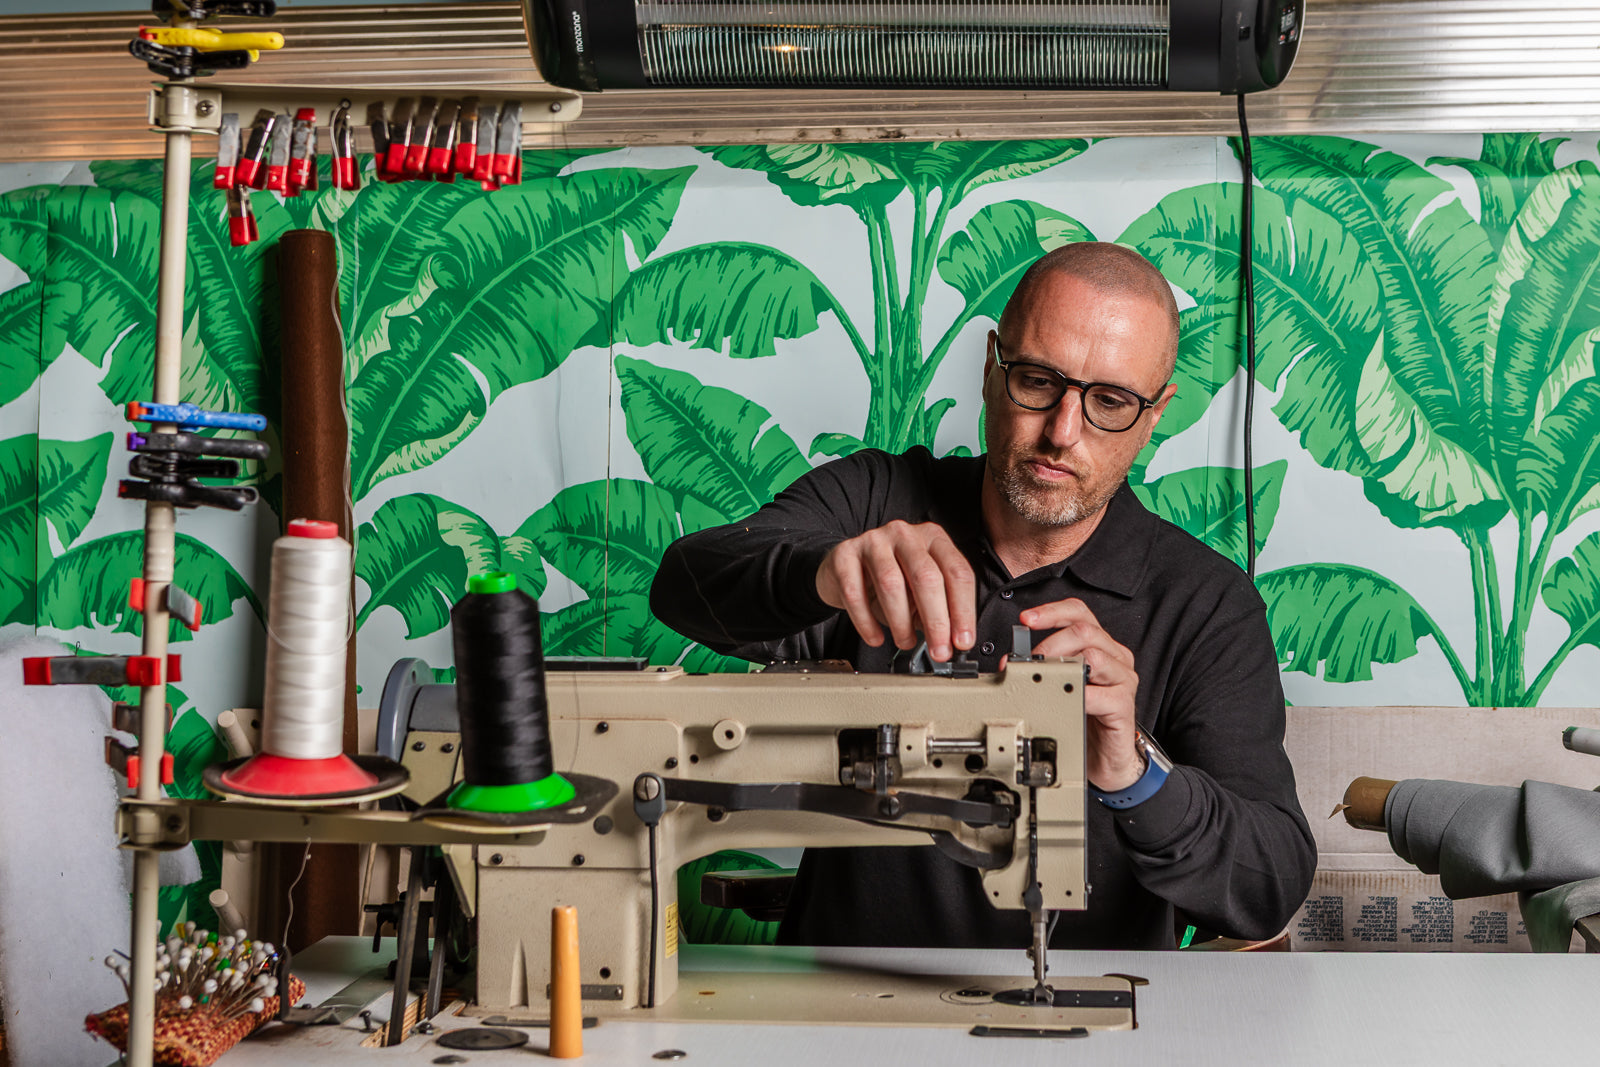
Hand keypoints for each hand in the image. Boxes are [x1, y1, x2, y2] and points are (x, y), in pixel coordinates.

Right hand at [816, 520, 975, 661]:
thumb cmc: (889, 578)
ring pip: (891, 584)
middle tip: (939, 649)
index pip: (957, 572)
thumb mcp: (920, 588)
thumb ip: (939, 608)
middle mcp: (905, 534)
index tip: (962, 640)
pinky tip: (876, 637)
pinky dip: (867, 622)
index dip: (963, 610)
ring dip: (901, 623)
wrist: (845, 566)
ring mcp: (873, 541)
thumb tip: (951, 640)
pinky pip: (855, 592)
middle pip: (926, 577)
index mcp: (933, 538)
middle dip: (936, 621)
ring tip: (906, 642)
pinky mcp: (845, 554)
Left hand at [1022, 599, 1144, 791]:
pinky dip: (1078, 694)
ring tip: (1043, 680)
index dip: (1051, 611)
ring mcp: (1122, 680)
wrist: (1106, 758)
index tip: (1026, 619)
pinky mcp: (1124, 704)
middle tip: (1029, 661)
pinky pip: (1101, 693)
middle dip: (1050, 643)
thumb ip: (1043, 667)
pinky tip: (1065, 701)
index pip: (1079, 613)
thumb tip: (1010, 661)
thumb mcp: (1060, 685)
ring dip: (1062, 665)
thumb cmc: (1084, 718)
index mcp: (1100, 646)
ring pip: (1094, 655)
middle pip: (1085, 630)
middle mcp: (1115, 658)